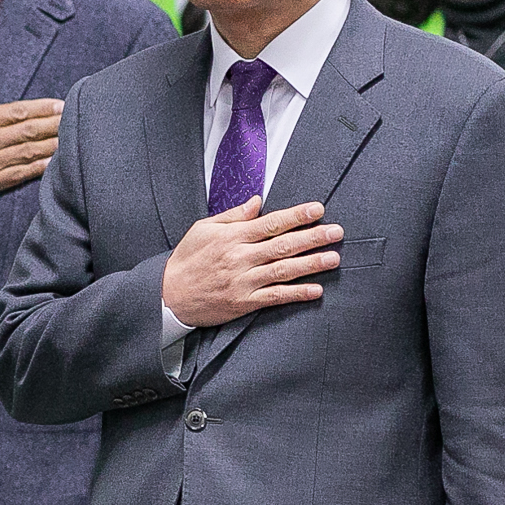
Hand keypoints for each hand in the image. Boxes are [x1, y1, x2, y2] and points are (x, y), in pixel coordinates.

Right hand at [0, 64, 61, 206]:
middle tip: (74, 118)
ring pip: (28, 153)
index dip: (41, 108)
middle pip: (28, 131)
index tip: (59, 104)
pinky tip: (52, 164)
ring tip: (72, 138)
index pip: (16, 112)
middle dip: (53, 124)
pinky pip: (19, 175)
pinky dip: (37, 169)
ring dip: (51, 145)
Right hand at [160, 198, 342, 328]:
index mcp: (231, 237)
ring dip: (311, 264)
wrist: (168, 296)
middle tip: (337, 232)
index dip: (296, 216)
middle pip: (283, 245)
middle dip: (313, 237)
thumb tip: (257, 201)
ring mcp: (243, 281)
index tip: (318, 209)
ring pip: (283, 270)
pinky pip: (275, 297)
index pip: (270, 223)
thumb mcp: (202, 229)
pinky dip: (296, 294)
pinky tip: (316, 290)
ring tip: (334, 258)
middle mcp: (240, 258)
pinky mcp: (244, 302)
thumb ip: (232, 216)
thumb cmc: (186, 260)